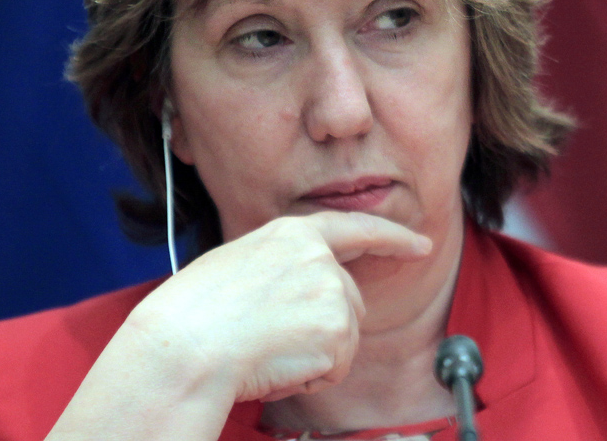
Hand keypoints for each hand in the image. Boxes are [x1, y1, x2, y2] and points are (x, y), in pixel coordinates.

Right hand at [125, 211, 431, 402]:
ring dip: (313, 355)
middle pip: (350, 302)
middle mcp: (320, 258)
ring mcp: (332, 294)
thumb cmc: (195, 312)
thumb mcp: (241, 263)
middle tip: (270, 336)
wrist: (186, 346)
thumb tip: (313, 288)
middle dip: (325, 328)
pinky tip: (276, 363)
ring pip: (344, 339)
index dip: (393, 237)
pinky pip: (335, 368)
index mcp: (293, 234)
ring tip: (267, 347)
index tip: (421, 244)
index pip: (356, 229)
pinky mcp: (337, 333)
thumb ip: (286, 265)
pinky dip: (310, 377)